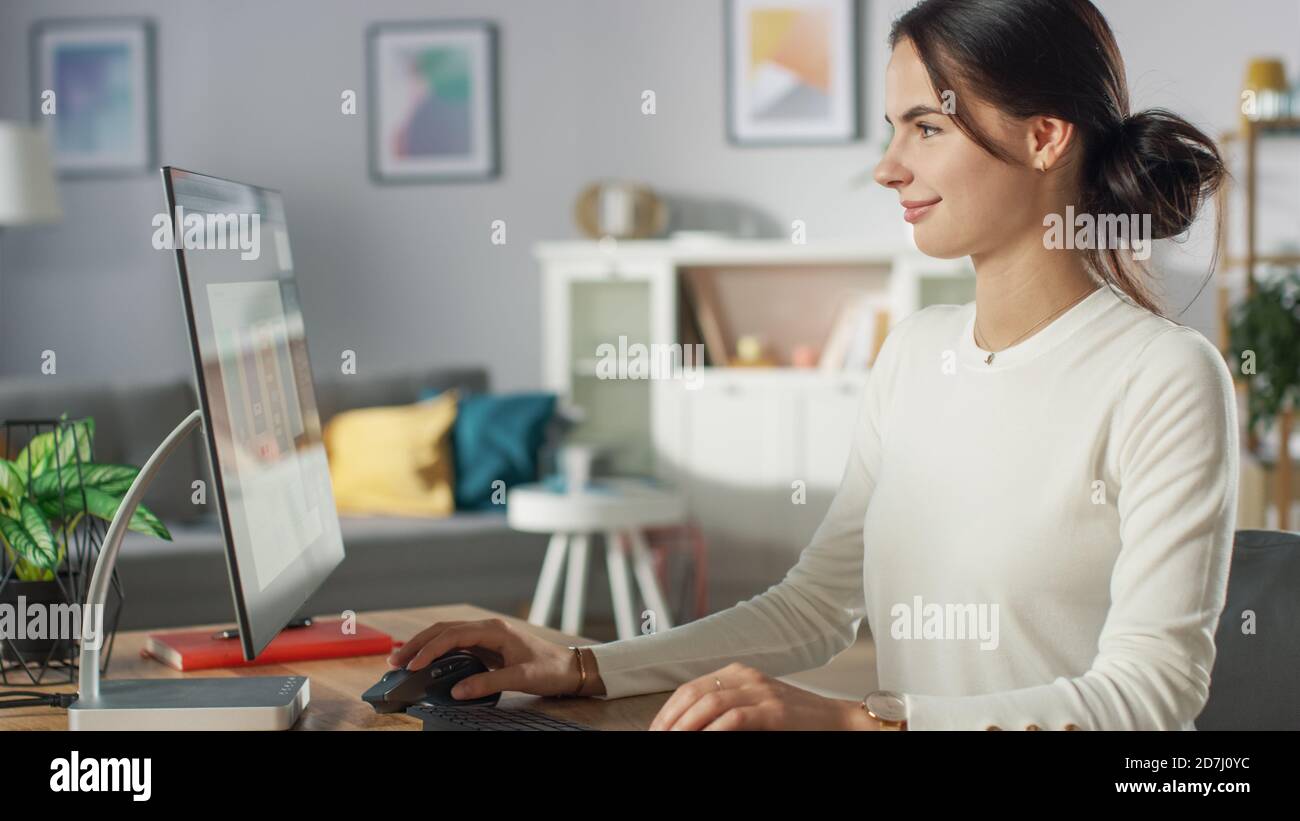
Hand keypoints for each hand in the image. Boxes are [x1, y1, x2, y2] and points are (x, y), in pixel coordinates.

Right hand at [385, 617, 601, 699]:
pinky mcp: (487, 646)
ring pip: (448, 635)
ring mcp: (487, 635)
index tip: (413, 665)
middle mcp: (488, 628)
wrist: (569, 668)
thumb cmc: (549, 669)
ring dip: (425, 646)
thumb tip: (457, 691)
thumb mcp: (520, 678)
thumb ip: (487, 683)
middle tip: (395, 661)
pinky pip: (456, 645)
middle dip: (418, 644)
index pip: (453, 635)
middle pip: (444, 630)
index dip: (430, 649)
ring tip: (403, 660)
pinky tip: (426, 661)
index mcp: (494, 630)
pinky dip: (438, 651)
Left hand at [649, 662, 880, 730]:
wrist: (839, 721)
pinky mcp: (775, 710)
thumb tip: (690, 727)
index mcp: (738, 673)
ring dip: (685, 725)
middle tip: (656, 738)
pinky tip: (703, 739)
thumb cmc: (796, 721)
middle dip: (670, 719)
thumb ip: (727, 712)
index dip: (668, 710)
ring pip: (710, 702)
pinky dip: (714, 730)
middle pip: (694, 693)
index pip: (690, 687)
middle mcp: (747, 676)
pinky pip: (736, 717)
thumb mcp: (756, 709)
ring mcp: (762, 691)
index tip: (655, 730)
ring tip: (672, 740)